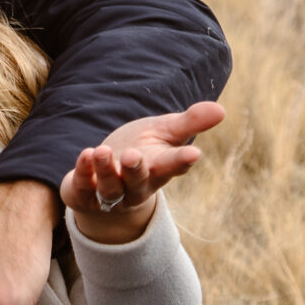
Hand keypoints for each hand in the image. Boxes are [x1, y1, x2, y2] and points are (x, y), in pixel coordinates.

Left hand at [61, 101, 224, 244]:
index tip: (193, 153)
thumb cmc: (142, 151)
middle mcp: (135, 187)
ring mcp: (109, 194)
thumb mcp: (164, 133)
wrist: (106, 177)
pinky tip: (85, 154)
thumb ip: (189, 123)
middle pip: (138, 183)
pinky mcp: (83, 194)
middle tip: (135, 155)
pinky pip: (83, 186)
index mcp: (158, 171)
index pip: (172, 167)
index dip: (182, 161)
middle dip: (136, 171)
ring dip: (106, 171)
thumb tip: (221, 110)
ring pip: (109, 189)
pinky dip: (83, 172)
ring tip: (102, 151)